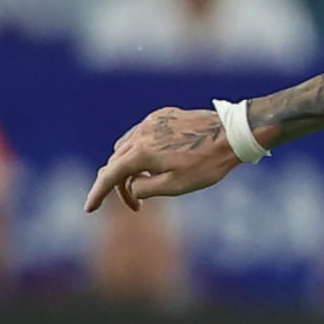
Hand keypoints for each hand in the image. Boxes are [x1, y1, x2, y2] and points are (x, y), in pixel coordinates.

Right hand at [86, 106, 241, 212]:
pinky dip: (142, 150)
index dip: (97, 193)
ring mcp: (151, 122)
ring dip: (129, 166)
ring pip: (127, 146)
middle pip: (117, 161)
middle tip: (137, 206)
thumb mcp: (177, 185)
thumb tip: (131, 186)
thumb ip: (146, 188)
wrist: (233, 133)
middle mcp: (140, 133)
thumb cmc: (208, 163)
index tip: (89, 208)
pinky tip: (158, 161)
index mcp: (141, 153)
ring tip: (148, 182)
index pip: (110, 175)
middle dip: (120, 185)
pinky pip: (142, 134)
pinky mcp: (163, 115)